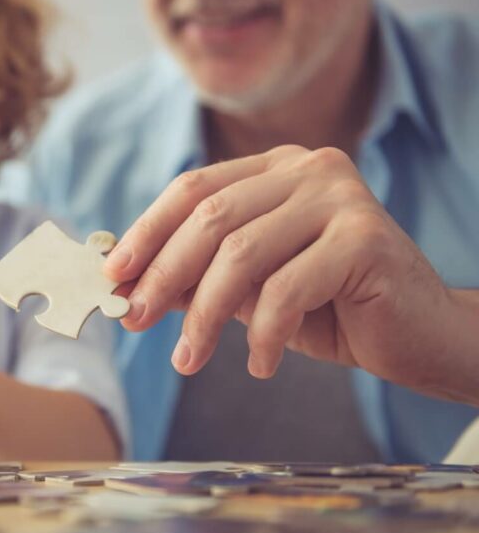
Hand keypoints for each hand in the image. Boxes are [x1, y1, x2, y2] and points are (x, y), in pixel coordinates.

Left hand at [104, 145, 473, 400]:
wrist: (420, 336)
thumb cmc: (328, 309)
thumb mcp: (249, 287)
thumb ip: (196, 274)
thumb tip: (124, 281)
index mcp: (274, 168)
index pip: (193, 188)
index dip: (147, 231)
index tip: (111, 274)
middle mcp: (308, 168)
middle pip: (210, 217)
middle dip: (163, 275)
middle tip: (132, 320)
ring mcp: (341, 196)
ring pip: (242, 254)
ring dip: (204, 315)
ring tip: (188, 360)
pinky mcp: (366, 236)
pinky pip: (287, 289)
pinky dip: (262, 334)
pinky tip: (258, 364)